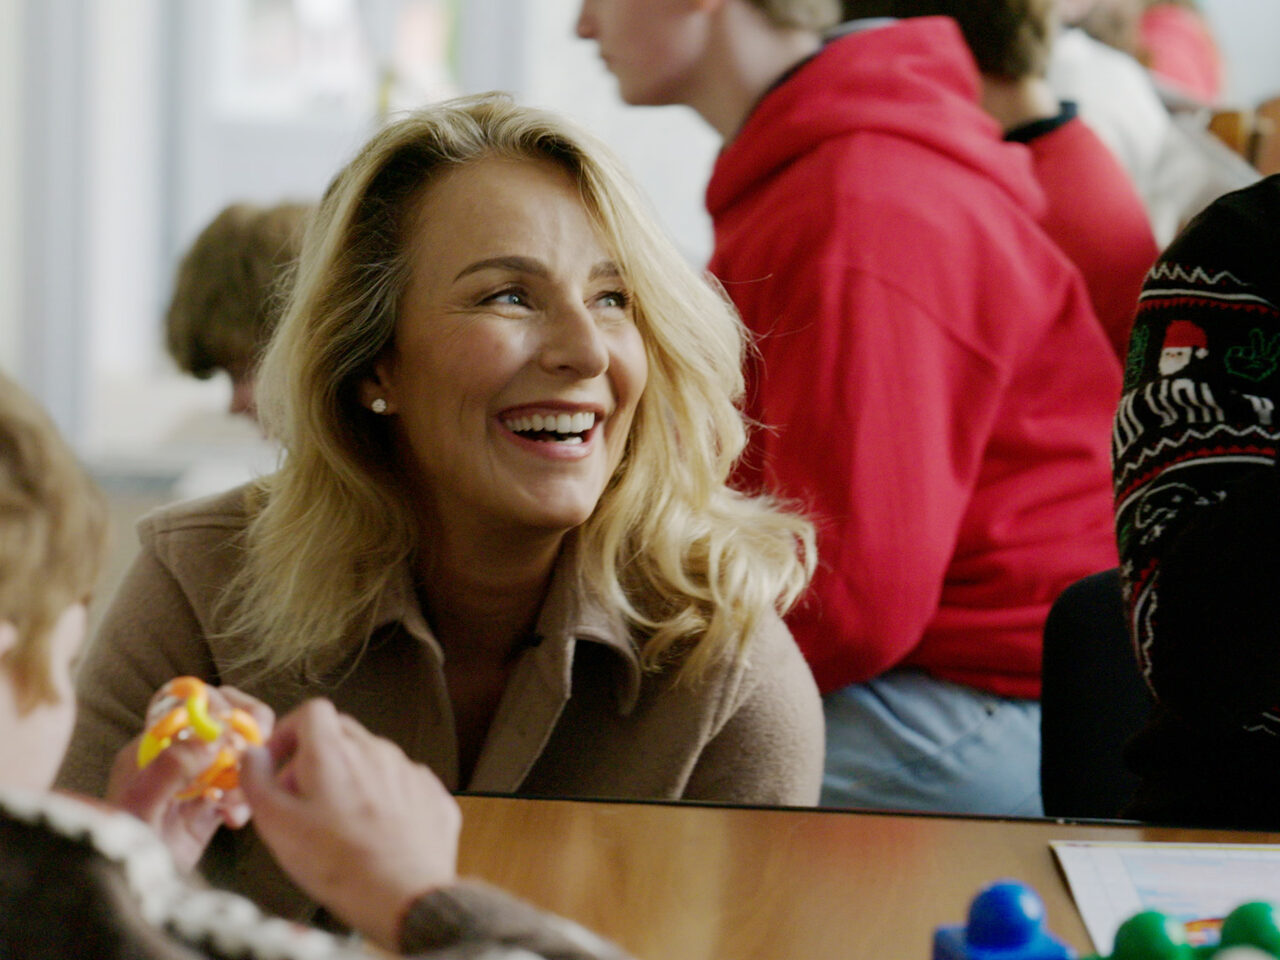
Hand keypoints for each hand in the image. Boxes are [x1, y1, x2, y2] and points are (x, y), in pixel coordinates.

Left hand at [106, 685, 273, 871]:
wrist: (128, 898)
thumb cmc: (122, 851)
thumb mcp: (140, 809)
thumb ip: (169, 769)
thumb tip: (210, 737)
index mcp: (150, 748)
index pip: (186, 703)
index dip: (215, 704)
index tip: (234, 724)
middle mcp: (174, 758)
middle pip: (218, 720)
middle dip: (242, 730)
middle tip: (254, 749)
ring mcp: (194, 782)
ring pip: (235, 751)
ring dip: (247, 768)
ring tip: (237, 798)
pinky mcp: (209, 808)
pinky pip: (239, 788)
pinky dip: (244, 799)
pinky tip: (233, 820)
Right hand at [239, 698, 459, 950]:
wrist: (404, 894)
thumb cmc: (338, 862)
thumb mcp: (276, 824)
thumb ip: (257, 780)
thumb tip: (254, 755)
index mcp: (334, 751)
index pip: (312, 712)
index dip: (289, 731)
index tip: (279, 760)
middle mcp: (376, 750)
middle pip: (342, 733)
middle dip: (316, 756)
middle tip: (302, 797)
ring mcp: (408, 770)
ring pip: (373, 758)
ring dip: (352, 778)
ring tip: (339, 822)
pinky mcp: (431, 793)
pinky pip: (401, 783)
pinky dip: (384, 798)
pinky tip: (375, 831)